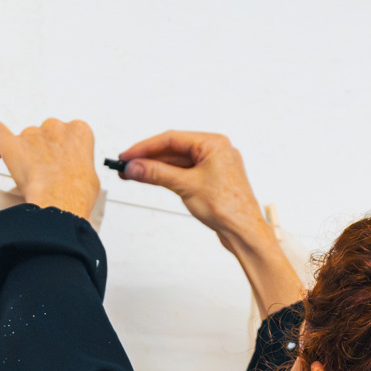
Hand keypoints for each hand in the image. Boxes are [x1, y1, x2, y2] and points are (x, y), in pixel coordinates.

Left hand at [0, 118, 100, 216]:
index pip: (70, 132)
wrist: (60, 203)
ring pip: (25, 138)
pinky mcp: (11, 143)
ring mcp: (32, 133)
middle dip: (45, 150)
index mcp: (79, 131)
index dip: (64, 148)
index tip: (62, 160)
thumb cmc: (77, 194)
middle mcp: (56, 127)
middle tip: (46, 171)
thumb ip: (80, 164)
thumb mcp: (91, 177)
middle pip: (46, 133)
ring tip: (29, 176)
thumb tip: (75, 172)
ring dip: (25, 153)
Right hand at [115, 131, 268, 241]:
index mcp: (214, 144)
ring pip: (178, 162)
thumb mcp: (186, 186)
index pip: (172, 139)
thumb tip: (134, 167)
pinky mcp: (212, 179)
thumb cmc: (228, 207)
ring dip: (156, 168)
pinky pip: (185, 172)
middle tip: (126, 166)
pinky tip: (152, 178)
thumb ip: (157, 173)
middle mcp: (216, 150)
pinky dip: (168, 175)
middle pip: (174, 149)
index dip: (145, 147)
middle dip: (149, 158)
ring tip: (133, 174)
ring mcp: (214, 165)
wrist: (245, 231)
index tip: (127, 156)